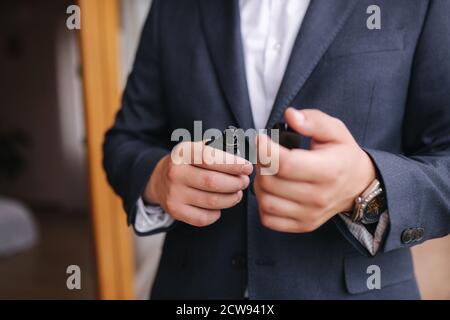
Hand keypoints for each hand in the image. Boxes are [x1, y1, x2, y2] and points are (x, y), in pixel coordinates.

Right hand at [144, 141, 252, 226]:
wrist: (159, 180)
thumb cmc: (186, 163)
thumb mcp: (195, 149)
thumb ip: (216, 149)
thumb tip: (242, 157)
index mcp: (183, 153)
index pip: (210, 158)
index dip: (232, 164)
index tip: (247, 167)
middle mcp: (175, 173)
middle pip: (213, 182)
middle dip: (235, 183)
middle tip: (244, 182)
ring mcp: (174, 193)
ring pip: (212, 202)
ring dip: (231, 199)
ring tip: (237, 193)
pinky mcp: (174, 210)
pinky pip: (203, 218)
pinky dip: (216, 214)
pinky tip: (219, 206)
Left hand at [254, 108, 375, 232]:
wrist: (358, 185)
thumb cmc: (343, 154)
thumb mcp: (335, 131)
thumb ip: (313, 120)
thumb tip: (290, 116)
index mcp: (328, 171)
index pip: (285, 163)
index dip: (265, 149)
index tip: (261, 138)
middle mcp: (318, 197)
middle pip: (270, 182)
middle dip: (261, 164)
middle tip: (265, 154)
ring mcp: (310, 215)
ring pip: (266, 202)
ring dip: (260, 184)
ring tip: (268, 171)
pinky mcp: (302, 225)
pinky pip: (269, 219)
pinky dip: (263, 204)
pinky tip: (272, 189)